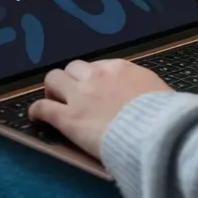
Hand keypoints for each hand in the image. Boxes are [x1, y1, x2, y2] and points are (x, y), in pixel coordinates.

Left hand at [28, 59, 170, 158]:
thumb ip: (144, 88)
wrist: (153, 132)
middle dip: (70, 79)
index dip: (92, 78)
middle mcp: (96, 76)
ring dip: (52, 89)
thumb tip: (147, 95)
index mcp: (119, 68)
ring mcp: (80, 96)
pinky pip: (43, 108)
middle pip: (72, 67)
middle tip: (71, 94)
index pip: (97, 66)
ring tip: (53, 100)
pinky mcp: (68, 118)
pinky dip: (37, 110)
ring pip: (53, 79)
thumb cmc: (162, 114)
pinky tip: (35, 116)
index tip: (94, 89)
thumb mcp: (157, 90)